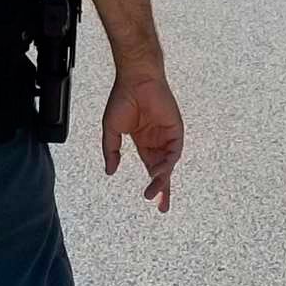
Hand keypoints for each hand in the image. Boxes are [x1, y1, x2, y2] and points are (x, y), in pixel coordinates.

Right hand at [99, 66, 184, 210]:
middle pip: (163, 171)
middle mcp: (157, 141)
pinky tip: (159, 171)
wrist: (135, 79)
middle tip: (161, 207)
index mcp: (144, 142)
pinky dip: (168, 162)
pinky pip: (174, 150)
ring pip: (168, 163)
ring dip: (162, 178)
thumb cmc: (122, 99)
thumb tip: (110, 172)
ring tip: (154, 190)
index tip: (152, 201)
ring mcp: (167, 136)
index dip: (154, 186)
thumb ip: (111, 151)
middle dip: (163, 189)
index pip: (151, 169)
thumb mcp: (111, 130)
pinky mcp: (175, 129)